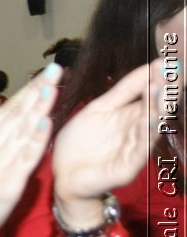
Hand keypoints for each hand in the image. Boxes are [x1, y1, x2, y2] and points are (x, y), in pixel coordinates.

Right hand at [0, 63, 59, 236]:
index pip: (5, 110)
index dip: (26, 90)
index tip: (44, 72)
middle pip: (15, 116)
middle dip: (36, 92)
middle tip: (54, 70)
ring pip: (21, 132)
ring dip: (39, 109)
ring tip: (54, 87)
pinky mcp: (6, 182)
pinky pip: (24, 157)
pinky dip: (36, 140)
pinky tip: (47, 124)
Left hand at [52, 58, 164, 214]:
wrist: (64, 176)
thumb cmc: (81, 144)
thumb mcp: (99, 109)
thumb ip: (123, 90)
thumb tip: (149, 65)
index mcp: (132, 117)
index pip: (151, 95)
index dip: (159, 79)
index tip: (165, 60)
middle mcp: (138, 132)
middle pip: (156, 109)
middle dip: (164, 90)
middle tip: (172, 69)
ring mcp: (135, 150)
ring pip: (151, 127)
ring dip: (157, 109)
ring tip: (161, 89)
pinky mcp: (127, 167)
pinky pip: (139, 150)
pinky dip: (145, 134)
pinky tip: (151, 120)